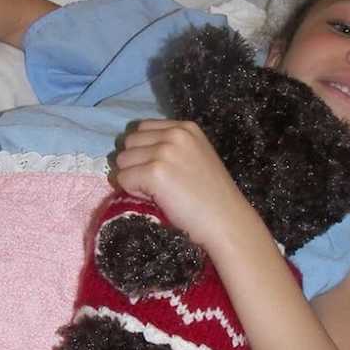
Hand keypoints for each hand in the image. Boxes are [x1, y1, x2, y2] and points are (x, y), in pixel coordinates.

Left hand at [114, 119, 251, 252]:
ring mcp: (164, 152)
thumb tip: (133, 153)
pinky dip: (132, 192)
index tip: (160, 170)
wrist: (226, 222)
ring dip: (133, 178)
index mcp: (186, 127)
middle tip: (157, 185)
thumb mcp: (195, 157)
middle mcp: (175, 134)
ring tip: (158, 192)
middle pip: (129, 142)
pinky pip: (122, 179)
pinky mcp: (154, 172)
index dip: (144, 151)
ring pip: (122, 161)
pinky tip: (156, 200)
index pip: (142, 128)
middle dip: (136, 163)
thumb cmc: (212, 197)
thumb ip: (170, 148)